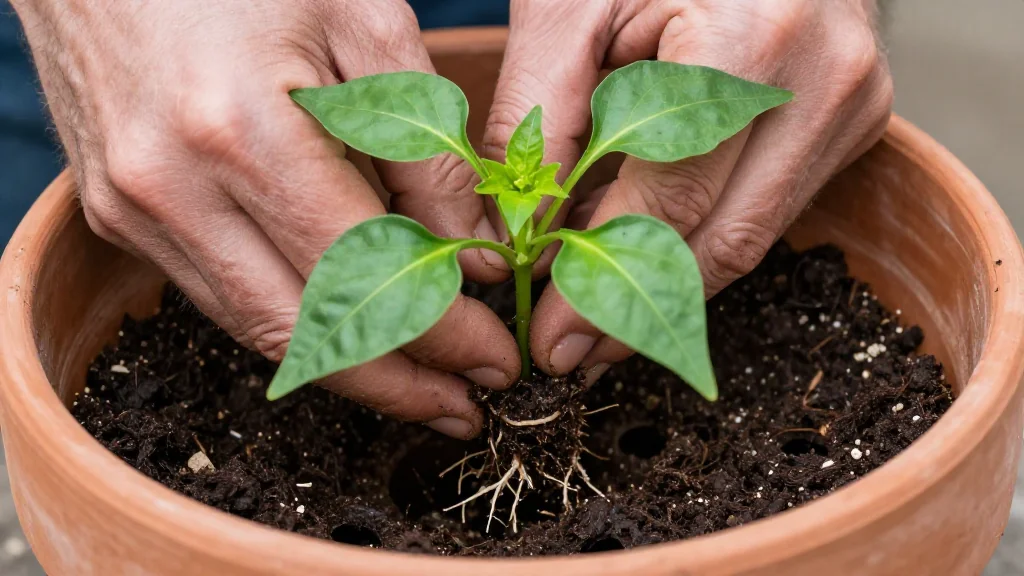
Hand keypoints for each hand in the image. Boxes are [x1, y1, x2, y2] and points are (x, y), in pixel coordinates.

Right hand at [11, 0, 519, 437]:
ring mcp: (134, 210)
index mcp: (242, 130)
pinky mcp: (118, 217)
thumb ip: (429, 151)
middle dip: (398, 386)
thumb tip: (478, 262)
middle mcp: (173, 189)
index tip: (497, 361)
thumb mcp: (366, 24)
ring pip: (257, 331)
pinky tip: (348, 328)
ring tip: (422, 385)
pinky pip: (221, 295)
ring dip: (347, 370)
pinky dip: (294, 323)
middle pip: (303, 337)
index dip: (440, 334)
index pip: (365, 277)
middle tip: (466, 405)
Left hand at [482, 0, 892, 380]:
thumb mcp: (567, 7)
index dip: (605, 278)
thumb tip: (519, 237)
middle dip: (639, 308)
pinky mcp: (853, 121)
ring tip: (600, 319)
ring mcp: (852, 103)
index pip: (671, 198)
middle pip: (723, 238)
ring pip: (751, 237)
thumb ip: (537, 119)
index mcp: (751, 38)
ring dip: (671, 287)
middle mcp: (823, 78)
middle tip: (573, 352)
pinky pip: (768, 209)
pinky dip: (702, 241)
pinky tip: (647, 258)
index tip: (553, 335)